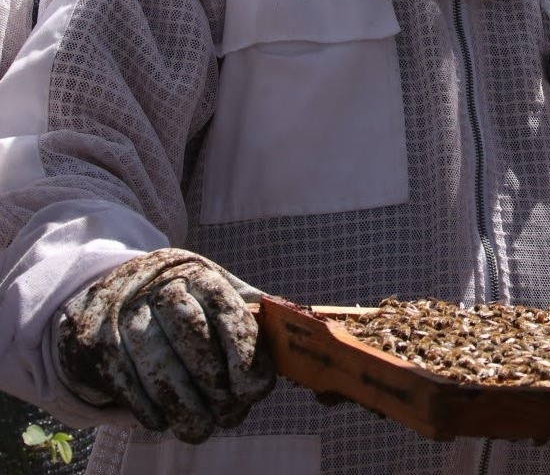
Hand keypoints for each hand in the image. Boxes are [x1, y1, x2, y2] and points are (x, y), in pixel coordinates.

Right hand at [56, 248, 273, 443]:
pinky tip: (163, 422)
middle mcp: (161, 287)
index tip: (255, 389)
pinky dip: (146, 405)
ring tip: (201, 429)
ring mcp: (126, 312)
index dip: (244, 350)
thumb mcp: (217, 296)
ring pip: (156, 360)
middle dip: (214, 381)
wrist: (117, 290)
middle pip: (190, 333)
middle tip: (230, 414)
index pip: (226, 307)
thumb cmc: (185, 302)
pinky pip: (123, 377)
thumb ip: (252, 317)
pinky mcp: (97, 341)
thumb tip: (298, 340)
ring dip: (182, 403)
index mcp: (199, 274)